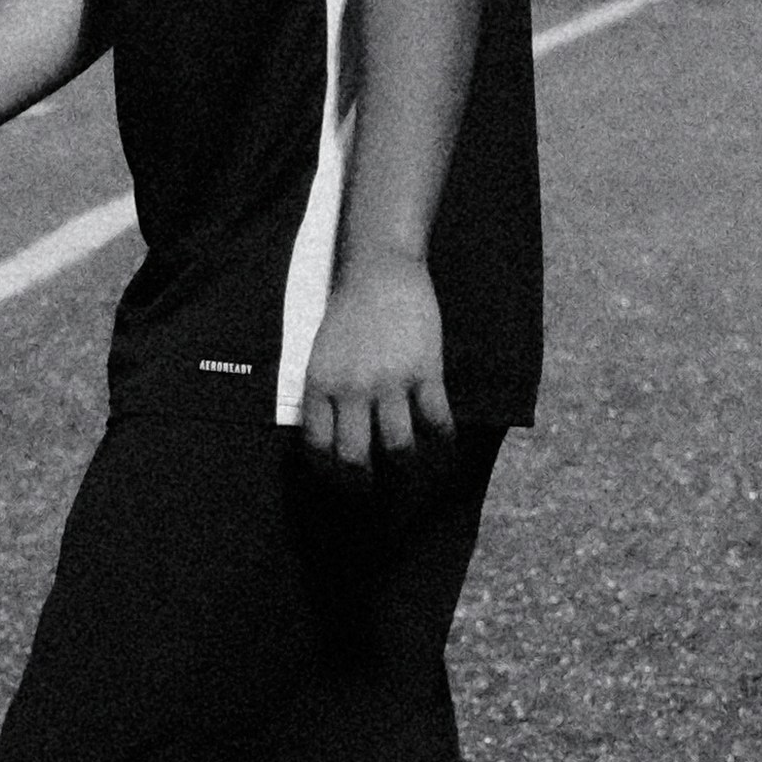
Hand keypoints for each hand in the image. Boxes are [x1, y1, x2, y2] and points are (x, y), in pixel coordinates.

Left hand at [296, 255, 456, 469]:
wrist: (380, 270)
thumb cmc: (349, 311)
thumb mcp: (321, 354)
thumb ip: (325, 393)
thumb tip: (331, 437)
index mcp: (320, 384)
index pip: (317, 445)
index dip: (327, 472)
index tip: (338, 480)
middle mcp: (351, 388)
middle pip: (354, 456)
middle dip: (362, 484)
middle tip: (371, 491)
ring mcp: (390, 381)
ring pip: (397, 446)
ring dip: (405, 467)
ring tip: (410, 471)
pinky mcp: (425, 370)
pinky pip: (436, 419)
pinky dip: (442, 437)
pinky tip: (444, 441)